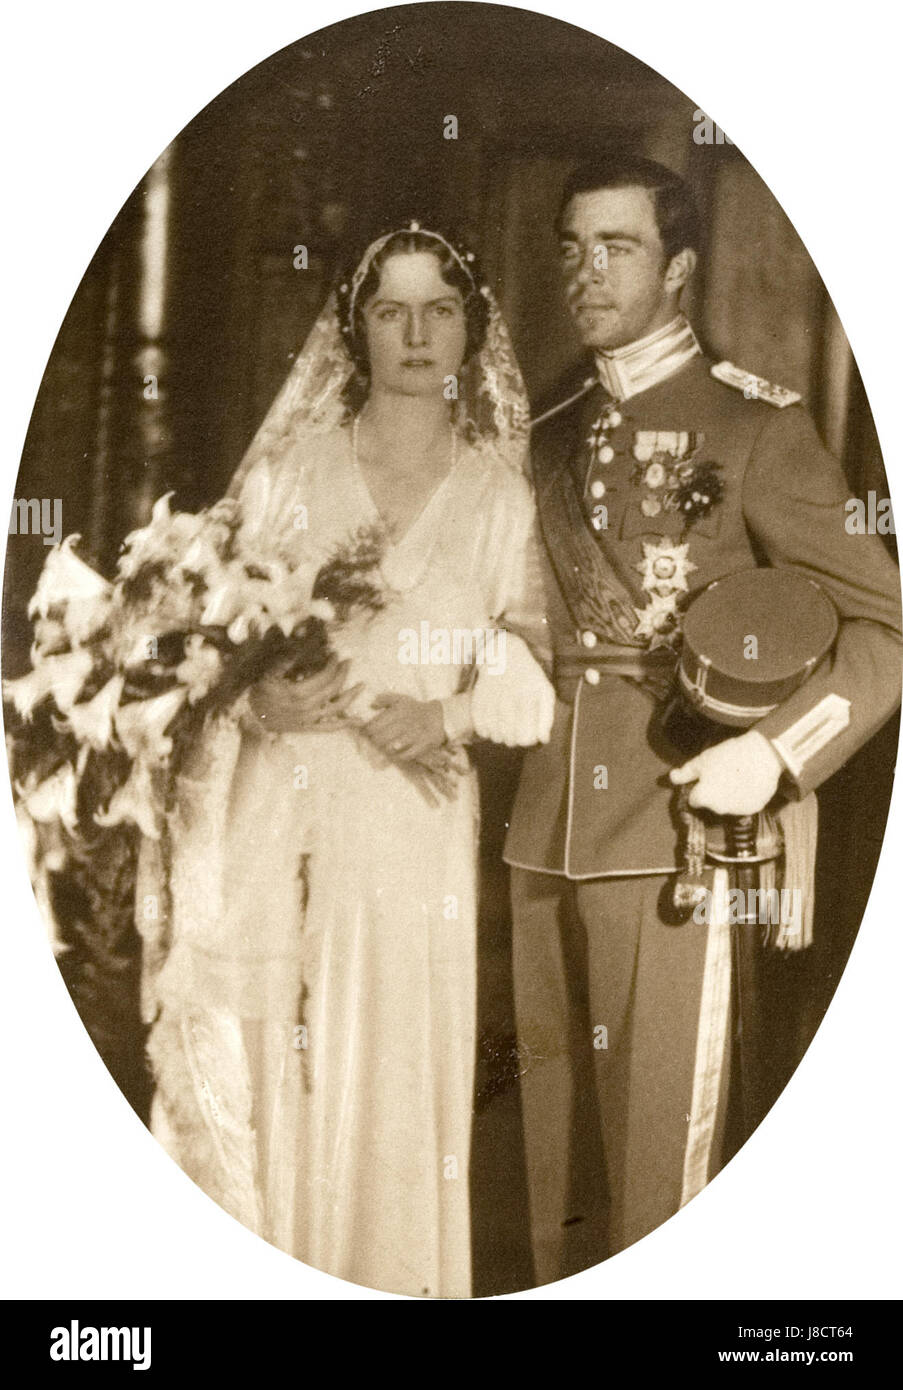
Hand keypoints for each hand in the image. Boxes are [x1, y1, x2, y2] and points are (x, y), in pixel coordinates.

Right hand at [248, 657, 361, 733]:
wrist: (251, 719)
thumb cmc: (258, 694)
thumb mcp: (267, 675)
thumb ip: (283, 662)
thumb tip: (298, 648)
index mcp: (297, 692)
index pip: (323, 676)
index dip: (332, 664)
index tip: (335, 654)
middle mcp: (306, 707)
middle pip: (332, 688)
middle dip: (342, 673)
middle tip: (347, 662)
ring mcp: (309, 719)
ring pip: (337, 707)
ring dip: (351, 695)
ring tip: (361, 685)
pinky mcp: (309, 728)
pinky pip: (331, 728)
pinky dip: (345, 724)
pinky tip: (358, 720)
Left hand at [363, 693, 445, 760]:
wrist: (440, 716)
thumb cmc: (415, 709)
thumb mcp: (401, 699)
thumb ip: (385, 699)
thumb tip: (371, 705)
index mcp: (398, 711)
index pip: (374, 725)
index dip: (367, 731)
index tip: (366, 733)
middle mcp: (405, 722)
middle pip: (380, 738)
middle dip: (375, 742)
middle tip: (375, 742)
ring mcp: (415, 734)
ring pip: (391, 747)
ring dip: (385, 749)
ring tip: (385, 747)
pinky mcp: (424, 744)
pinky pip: (406, 755)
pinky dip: (399, 756)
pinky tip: (396, 753)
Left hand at [669, 729, 783, 815]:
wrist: (762, 755)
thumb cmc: (728, 755)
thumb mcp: (702, 760)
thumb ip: (685, 773)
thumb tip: (672, 778)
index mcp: (704, 798)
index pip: (694, 799)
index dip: (699, 788)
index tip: (707, 777)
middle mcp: (718, 809)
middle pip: (711, 804)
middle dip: (714, 793)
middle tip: (723, 774)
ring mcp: (737, 811)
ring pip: (728, 806)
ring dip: (729, 796)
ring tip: (737, 777)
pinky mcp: (753, 809)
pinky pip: (744, 805)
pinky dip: (744, 798)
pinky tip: (749, 783)